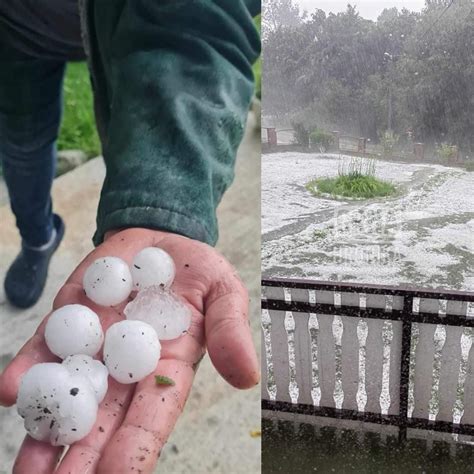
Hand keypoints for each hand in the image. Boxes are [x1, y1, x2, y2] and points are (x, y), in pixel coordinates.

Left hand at [0, 228, 258, 472]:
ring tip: (27, 468)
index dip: (137, 445)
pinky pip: (46, 348)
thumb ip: (230, 332)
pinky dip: (28, 369)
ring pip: (68, 393)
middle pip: (104, 419)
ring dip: (45, 429)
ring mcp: (94, 345)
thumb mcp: (224, 294)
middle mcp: (127, 366)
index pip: (153, 414)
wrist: (163, 239)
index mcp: (169, 366)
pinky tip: (10, 389)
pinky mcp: (69, 319)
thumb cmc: (199, 272)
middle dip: (82, 457)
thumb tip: (246, 377)